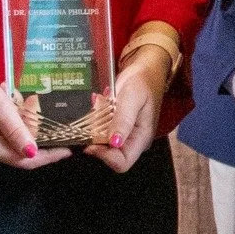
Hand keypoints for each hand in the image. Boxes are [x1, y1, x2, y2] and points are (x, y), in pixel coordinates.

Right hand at [0, 62, 68, 168]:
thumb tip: (32, 152)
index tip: (68, 149)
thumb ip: (16, 131)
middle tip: (63, 135)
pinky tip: (25, 117)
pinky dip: (17, 132)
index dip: (48, 156)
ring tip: (49, 124)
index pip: (25, 160)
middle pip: (20, 156)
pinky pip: (4, 141)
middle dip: (42, 147)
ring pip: (13, 148)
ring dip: (30, 137)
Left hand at [87, 44, 170, 172]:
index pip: (121, 163)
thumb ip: (124, 120)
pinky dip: (93, 123)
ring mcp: (123, 136)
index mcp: (141, 138)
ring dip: (93, 130)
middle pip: (108, 156)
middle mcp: (132, 142)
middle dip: (95, 142)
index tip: (91, 141)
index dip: (104, 156)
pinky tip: (95, 108)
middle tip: (90, 121)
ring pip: (101, 145)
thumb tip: (114, 143)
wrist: (145, 70)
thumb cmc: (143, 82)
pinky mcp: (115, 129)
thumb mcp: (133, 97)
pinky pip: (99, 133)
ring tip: (93, 110)